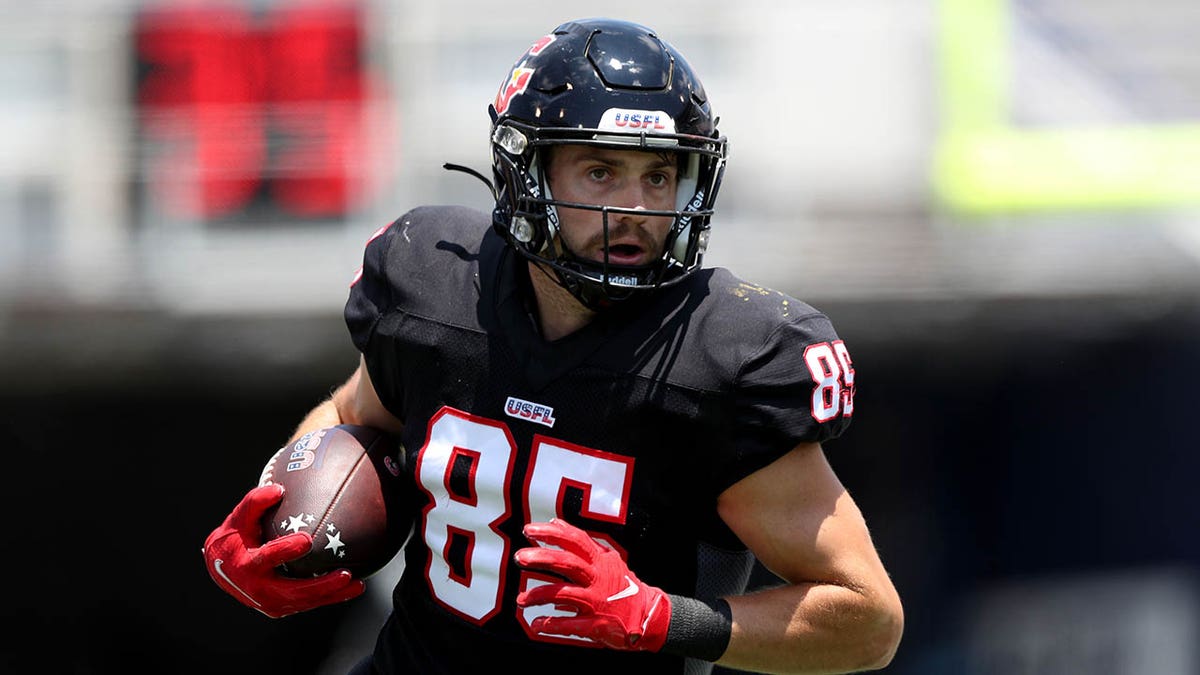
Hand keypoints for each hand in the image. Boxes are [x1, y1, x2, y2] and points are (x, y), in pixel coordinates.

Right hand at [202, 483, 364, 617]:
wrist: (221, 568)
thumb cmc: (235, 536)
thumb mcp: (239, 517)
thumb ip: (255, 502)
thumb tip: (279, 489)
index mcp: (246, 565)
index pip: (266, 558)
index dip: (285, 550)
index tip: (307, 540)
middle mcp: (258, 589)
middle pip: (293, 591)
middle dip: (320, 586)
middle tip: (345, 574)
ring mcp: (270, 602)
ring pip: (305, 601)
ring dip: (332, 595)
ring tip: (358, 584)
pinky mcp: (281, 607)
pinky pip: (308, 603)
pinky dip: (329, 597)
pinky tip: (353, 587)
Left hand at [514, 518, 670, 651]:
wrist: (649, 616)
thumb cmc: (623, 586)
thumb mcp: (608, 561)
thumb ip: (583, 545)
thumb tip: (556, 523)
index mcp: (600, 561)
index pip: (575, 540)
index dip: (552, 533)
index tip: (529, 530)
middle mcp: (598, 578)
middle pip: (567, 563)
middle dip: (542, 558)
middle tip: (520, 557)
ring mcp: (598, 601)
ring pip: (564, 594)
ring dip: (539, 595)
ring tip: (521, 599)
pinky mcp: (598, 624)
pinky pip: (571, 625)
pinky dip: (552, 625)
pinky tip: (537, 624)